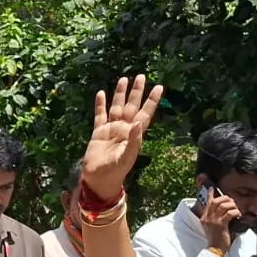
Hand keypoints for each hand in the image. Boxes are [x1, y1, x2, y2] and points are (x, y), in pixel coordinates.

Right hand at [81, 76, 163, 201]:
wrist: (98, 179)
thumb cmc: (114, 171)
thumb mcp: (125, 157)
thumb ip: (133, 141)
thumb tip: (138, 123)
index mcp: (134, 134)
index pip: (145, 113)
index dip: (151, 101)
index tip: (159, 87)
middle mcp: (124, 129)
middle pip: (132, 106)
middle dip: (137, 92)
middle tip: (141, 76)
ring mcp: (111, 129)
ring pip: (117, 107)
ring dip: (120, 94)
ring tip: (123, 79)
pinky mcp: (98, 132)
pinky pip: (100, 115)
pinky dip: (100, 105)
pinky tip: (102, 94)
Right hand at [198, 190, 239, 252]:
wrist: (215, 249)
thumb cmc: (216, 239)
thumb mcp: (213, 227)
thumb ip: (215, 218)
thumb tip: (225, 211)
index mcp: (204, 218)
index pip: (207, 203)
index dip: (210, 194)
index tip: (211, 188)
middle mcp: (207, 218)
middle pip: (215, 202)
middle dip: (224, 198)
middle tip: (231, 201)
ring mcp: (213, 221)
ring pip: (223, 206)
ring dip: (231, 205)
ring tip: (236, 208)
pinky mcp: (220, 225)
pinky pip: (229, 214)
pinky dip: (235, 212)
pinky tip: (238, 214)